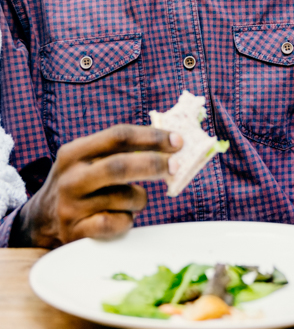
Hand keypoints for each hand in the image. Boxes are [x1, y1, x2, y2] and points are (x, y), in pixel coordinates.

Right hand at [10, 125, 181, 248]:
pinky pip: (118, 223)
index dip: (152, 136)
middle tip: (176, 166)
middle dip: (154, 164)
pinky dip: (129, 220)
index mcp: (74, 152)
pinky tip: (122, 217)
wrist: (41, 222)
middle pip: (120, 165)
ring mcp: (71, 206)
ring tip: (132, 200)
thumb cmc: (82, 182)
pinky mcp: (76, 232)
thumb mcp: (88, 159)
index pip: (118, 136)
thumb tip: (171, 142)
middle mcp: (70, 178)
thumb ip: (120, 149)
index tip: (178, 141)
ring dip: (140, 198)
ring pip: (125, 197)